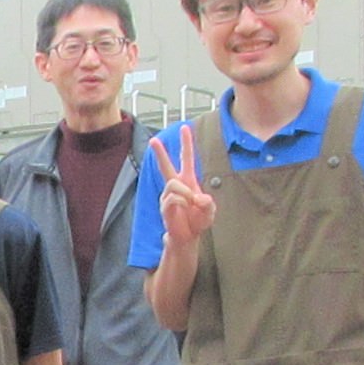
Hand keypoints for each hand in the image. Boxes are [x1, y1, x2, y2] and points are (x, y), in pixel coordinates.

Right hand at [150, 123, 215, 247]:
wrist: (188, 237)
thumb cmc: (198, 221)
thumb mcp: (210, 211)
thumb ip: (208, 203)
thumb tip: (198, 197)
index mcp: (188, 181)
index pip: (186, 158)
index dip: (186, 143)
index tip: (184, 127)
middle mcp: (176, 186)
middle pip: (166, 166)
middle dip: (160, 153)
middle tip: (154, 139)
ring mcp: (168, 196)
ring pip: (173, 184)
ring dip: (185, 193)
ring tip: (191, 204)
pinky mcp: (165, 207)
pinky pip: (172, 198)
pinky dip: (183, 203)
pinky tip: (185, 209)